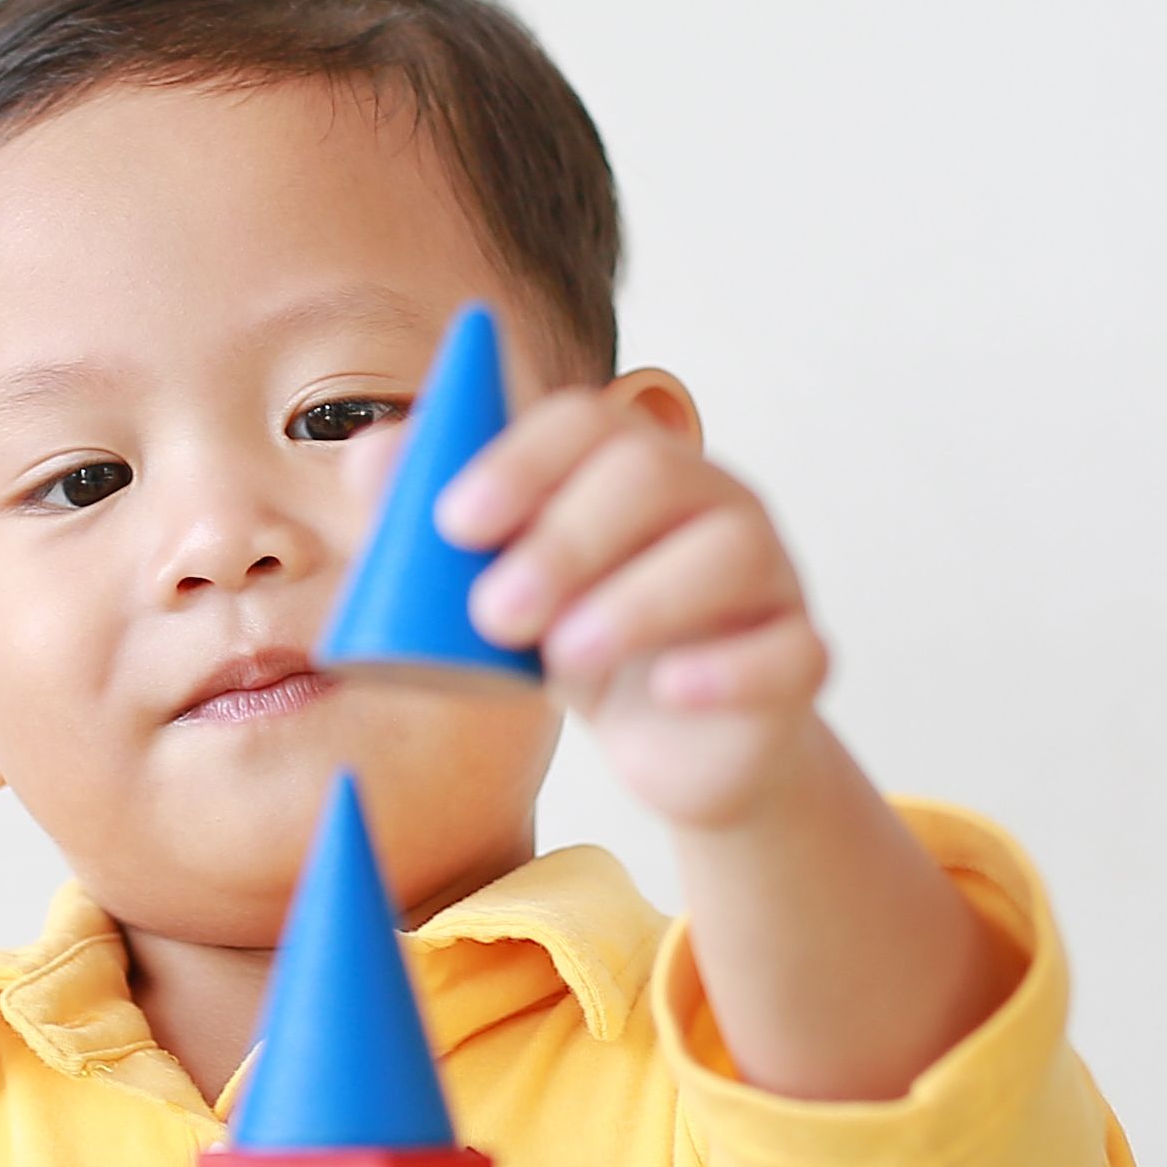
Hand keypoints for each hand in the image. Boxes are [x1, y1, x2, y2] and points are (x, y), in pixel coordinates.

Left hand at [434, 386, 829, 832]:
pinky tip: (672, 689)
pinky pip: (793, 649)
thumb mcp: (503, 584)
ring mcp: (769, 576)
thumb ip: (435, 520)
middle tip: (495, 611)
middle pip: (653, 476)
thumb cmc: (580, 641)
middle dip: (565, 539)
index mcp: (635, 466)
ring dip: (638, 601)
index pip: (586, 423)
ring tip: (564, 657)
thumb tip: (366, 460)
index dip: (519, 461)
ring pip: (729, 553)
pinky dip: (731, 668)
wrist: (673, 744)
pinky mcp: (800, 657)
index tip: (453, 521)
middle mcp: (711, 501)